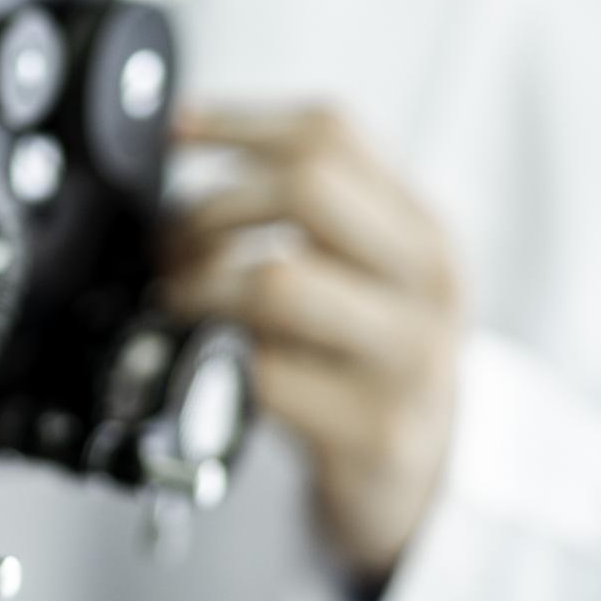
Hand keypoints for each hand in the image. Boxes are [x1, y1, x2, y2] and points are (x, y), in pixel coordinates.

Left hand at [160, 106, 460, 579]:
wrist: (421, 480)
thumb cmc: (366, 363)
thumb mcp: (364, 273)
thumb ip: (305, 212)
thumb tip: (185, 140)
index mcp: (420, 225)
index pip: (330, 133)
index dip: (236, 121)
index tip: (174, 131)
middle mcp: (427, 280)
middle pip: (305, 186)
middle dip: (211, 206)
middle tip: (173, 246)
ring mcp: (408, 358)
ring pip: (278, 279)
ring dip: (201, 285)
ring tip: (180, 303)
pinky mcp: (375, 431)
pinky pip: (266, 373)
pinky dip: (216, 361)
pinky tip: (209, 364)